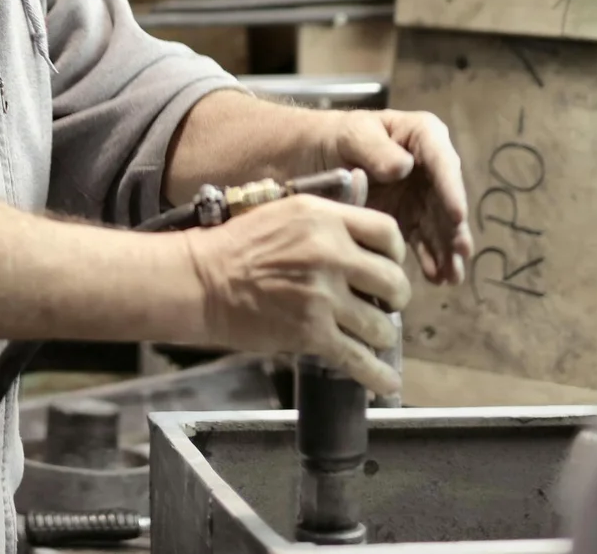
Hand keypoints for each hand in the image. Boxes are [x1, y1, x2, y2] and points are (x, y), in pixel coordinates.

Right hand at [182, 194, 410, 396]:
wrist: (201, 280)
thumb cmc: (236, 245)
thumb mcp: (284, 214)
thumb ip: (326, 223)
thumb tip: (365, 241)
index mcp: (323, 218)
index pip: (387, 232)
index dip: (396, 253)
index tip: (389, 265)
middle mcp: (330, 254)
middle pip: (393, 281)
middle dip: (395, 298)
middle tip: (383, 304)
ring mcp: (323, 296)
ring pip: (381, 326)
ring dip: (381, 335)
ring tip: (370, 335)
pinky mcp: (312, 334)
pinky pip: (359, 359)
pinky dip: (377, 375)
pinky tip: (387, 382)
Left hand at [331, 110, 473, 286]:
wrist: (309, 155)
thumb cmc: (334, 136)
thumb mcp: (352, 134)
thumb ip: (376, 148)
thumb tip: (404, 167)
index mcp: (422, 136)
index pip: (442, 163)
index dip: (452, 190)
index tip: (457, 215)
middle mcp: (429, 168)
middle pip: (446, 199)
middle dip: (455, 228)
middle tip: (461, 252)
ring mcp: (420, 197)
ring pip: (439, 225)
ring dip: (447, 250)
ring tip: (451, 275)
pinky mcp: (407, 220)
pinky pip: (422, 241)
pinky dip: (429, 259)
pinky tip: (434, 277)